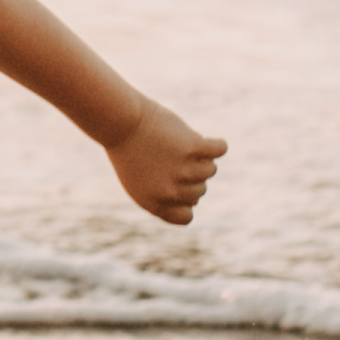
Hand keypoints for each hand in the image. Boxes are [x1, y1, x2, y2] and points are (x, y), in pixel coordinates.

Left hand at [108, 107, 226, 226]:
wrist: (119, 122)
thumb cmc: (126, 148)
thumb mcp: (138, 179)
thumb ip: (162, 193)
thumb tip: (193, 193)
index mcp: (155, 204)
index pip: (186, 216)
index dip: (185, 201)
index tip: (177, 185)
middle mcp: (170, 192)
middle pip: (200, 191)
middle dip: (191, 175)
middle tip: (172, 156)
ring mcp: (183, 170)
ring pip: (210, 170)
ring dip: (200, 157)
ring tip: (181, 144)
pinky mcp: (192, 148)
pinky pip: (219, 149)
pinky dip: (218, 145)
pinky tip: (209, 142)